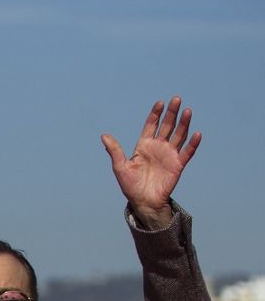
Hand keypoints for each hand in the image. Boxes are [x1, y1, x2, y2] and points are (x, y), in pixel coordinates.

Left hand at [102, 96, 199, 229]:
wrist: (143, 201)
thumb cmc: (130, 185)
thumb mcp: (120, 167)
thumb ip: (115, 151)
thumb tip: (104, 136)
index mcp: (144, 146)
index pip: (151, 126)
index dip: (156, 114)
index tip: (160, 103)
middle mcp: (158, 147)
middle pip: (167, 126)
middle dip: (171, 113)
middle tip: (176, 99)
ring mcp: (169, 155)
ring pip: (178, 135)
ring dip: (183, 124)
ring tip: (187, 111)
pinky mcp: (178, 164)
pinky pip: (187, 152)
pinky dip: (193, 144)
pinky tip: (197, 134)